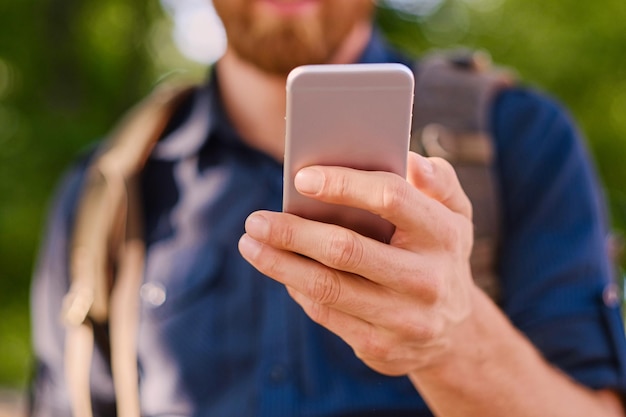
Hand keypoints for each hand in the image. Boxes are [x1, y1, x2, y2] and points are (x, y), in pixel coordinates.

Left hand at [238, 152, 475, 375]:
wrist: (456, 334)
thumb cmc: (441, 257)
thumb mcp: (456, 216)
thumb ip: (440, 181)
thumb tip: (411, 160)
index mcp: (445, 234)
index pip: (391, 198)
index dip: (343, 184)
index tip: (301, 178)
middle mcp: (427, 279)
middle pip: (346, 249)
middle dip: (293, 232)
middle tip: (256, 220)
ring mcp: (404, 318)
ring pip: (327, 287)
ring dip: (280, 264)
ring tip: (250, 244)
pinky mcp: (380, 346)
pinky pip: (326, 313)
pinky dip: (297, 289)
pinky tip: (280, 270)